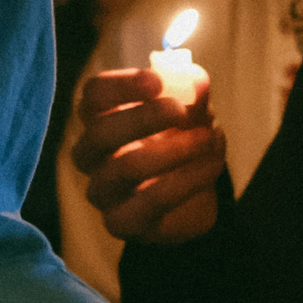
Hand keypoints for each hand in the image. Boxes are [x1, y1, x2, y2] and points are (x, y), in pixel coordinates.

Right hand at [72, 68, 225, 243]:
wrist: (195, 196)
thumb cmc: (182, 143)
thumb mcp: (192, 113)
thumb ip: (192, 94)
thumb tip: (195, 79)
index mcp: (100, 119)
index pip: (93, 95)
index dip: (121, 85)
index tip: (157, 82)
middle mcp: (91, 156)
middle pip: (99, 132)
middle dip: (144, 118)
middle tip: (181, 111)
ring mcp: (103, 192)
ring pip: (126, 168)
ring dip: (174, 149)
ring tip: (207, 139)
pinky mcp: (122, 223)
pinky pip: (150, 201)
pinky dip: (186, 180)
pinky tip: (211, 165)